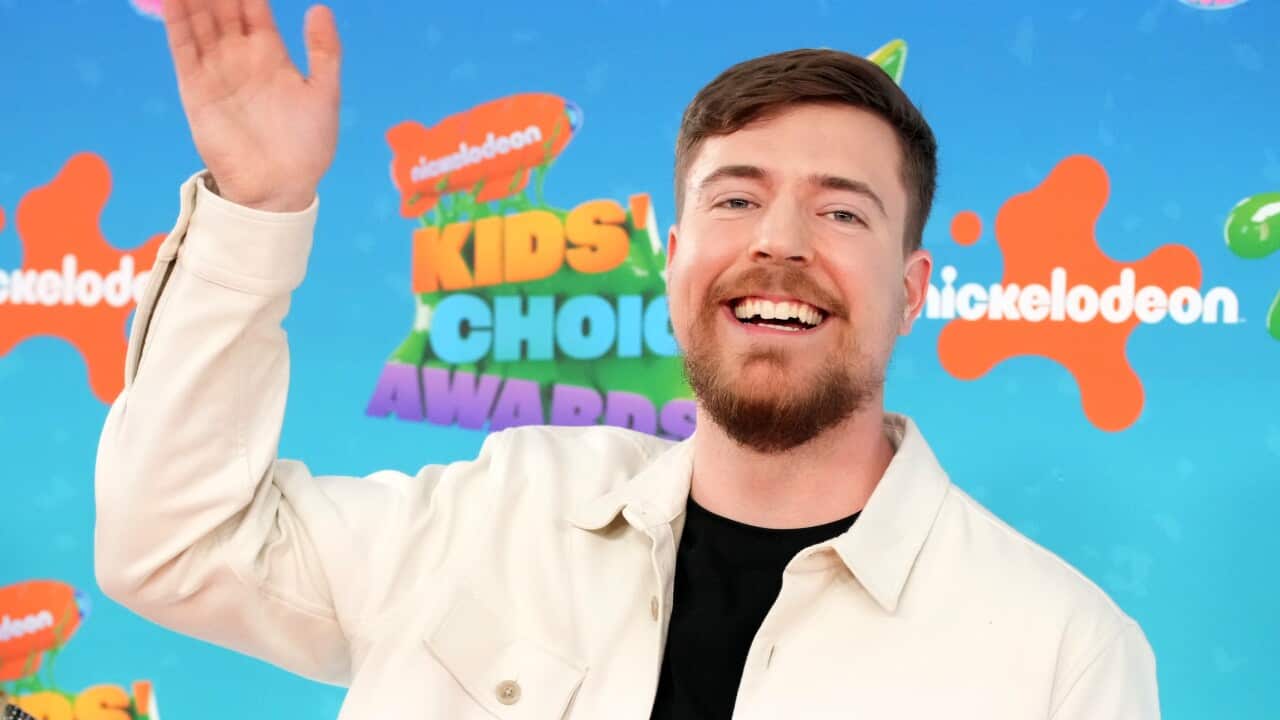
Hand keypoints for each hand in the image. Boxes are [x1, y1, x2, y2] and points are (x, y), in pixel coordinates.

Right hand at [163, 0, 341, 211]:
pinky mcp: (195, 89)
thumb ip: (324, 51)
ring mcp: (215, 70)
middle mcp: (239, 56)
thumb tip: (320, 7)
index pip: (252, 6)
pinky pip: (182, 47)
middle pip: (220, 7)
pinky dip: (175, 20)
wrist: (280, 188)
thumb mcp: (324, 93)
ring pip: (198, 20)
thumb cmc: (308, 146)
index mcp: (270, 53)